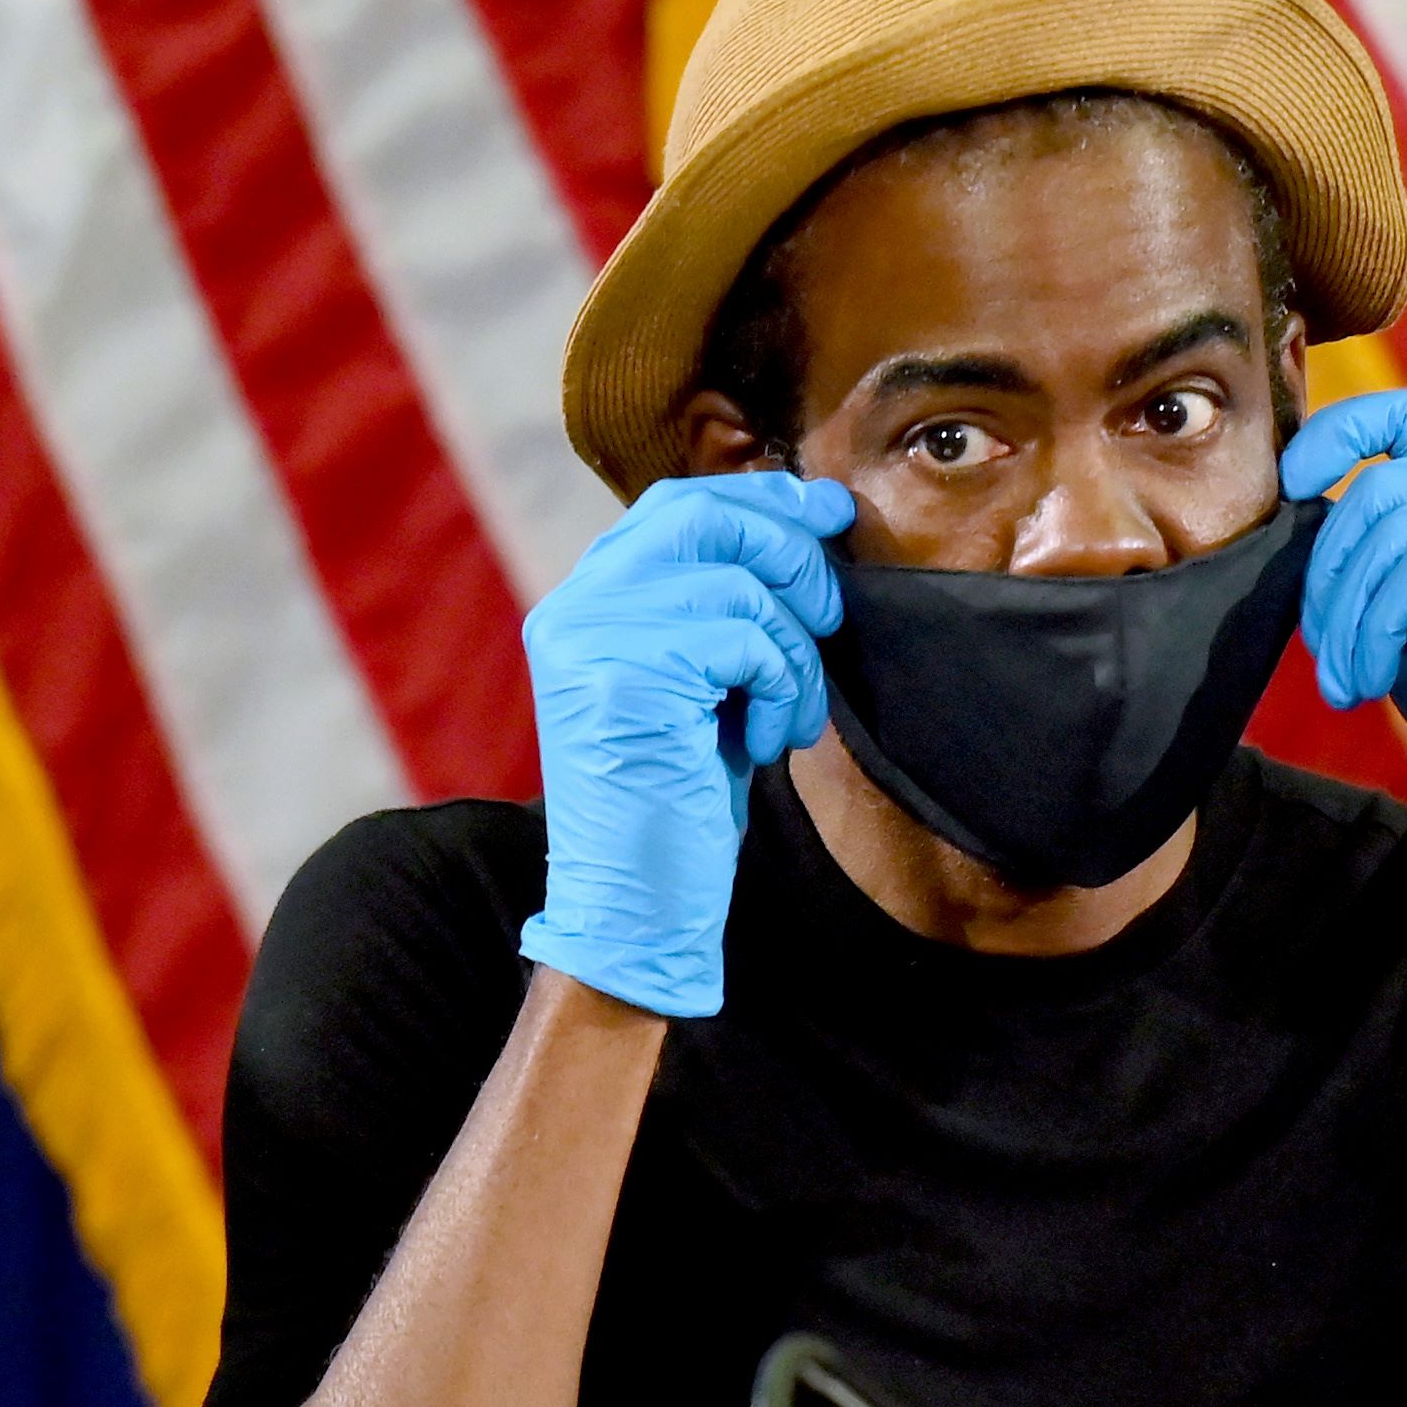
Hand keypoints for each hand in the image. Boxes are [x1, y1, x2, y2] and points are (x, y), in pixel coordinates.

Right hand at [516, 473, 853, 1015]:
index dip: (761, 498)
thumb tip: (808, 521)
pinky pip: (746, 640)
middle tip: (831, 613)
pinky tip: (761, 742)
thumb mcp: (699, 686)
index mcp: (584, 602)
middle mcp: (575, 607)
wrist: (634, 908)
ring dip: (795, 652)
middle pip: (706, 514)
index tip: (828, 514)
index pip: (678, 504)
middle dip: (790, 553)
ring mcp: (592, 637)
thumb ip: (720, 606)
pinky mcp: (627, 676)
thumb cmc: (677, 803)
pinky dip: (779, 689)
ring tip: (788, 716)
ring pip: (740, 583)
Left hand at [1284, 391, 1406, 905]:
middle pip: (1382, 484)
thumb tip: (1299, 518)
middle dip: (1329, 573)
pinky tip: (1376, 680)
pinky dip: (1381, 625)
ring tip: (1348, 684)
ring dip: (1352, 614)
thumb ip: (1371, 561)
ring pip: (1397, 524)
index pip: (1404, 415)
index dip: (1337, 432)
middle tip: (1323, 657)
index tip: (1292, 486)